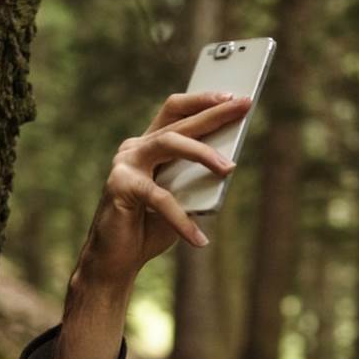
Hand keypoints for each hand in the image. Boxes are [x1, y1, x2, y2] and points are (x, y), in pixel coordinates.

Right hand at [74, 92, 251, 287]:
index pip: (175, 111)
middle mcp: (134, 148)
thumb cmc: (150, 228)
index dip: (203, 100)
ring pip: (169, 142)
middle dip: (214, 113)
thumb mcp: (181, 198)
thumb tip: (228, 164)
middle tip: (243, 105)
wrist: (115, 261)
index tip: (232, 96)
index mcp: (148, 146)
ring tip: (229, 169)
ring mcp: (124, 164)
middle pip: (178, 122)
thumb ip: (195, 178)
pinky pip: (160, 197)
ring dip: (202, 153)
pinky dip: (182, 220)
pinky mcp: (120, 186)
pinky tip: (200, 239)